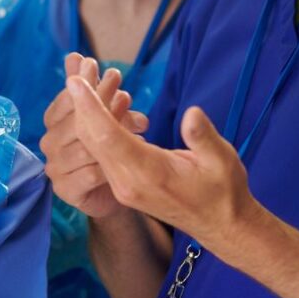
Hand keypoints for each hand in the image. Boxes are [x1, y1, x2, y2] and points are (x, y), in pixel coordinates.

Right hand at [40, 53, 147, 217]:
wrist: (115, 187)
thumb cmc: (107, 142)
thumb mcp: (100, 109)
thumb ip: (86, 84)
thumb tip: (75, 55)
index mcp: (52, 120)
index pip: (68, 99)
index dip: (93, 88)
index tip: (115, 76)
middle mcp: (48, 143)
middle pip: (78, 122)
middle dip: (105, 107)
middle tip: (127, 96)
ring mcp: (54, 168)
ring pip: (85, 148)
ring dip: (112, 136)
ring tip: (138, 125)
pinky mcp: (65, 191)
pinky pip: (90, 174)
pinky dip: (111, 165)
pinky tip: (129, 157)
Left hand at [66, 75, 262, 252]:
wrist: (220, 226)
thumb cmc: (224, 191)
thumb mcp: (222, 160)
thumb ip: (204, 137)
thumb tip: (192, 113)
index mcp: (149, 174)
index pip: (108, 136)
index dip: (90, 107)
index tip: (74, 81)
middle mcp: (127, 182)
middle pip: (92, 138)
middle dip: (81, 104)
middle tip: (76, 72)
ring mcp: (121, 186)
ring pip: (92, 145)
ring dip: (85, 114)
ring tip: (83, 82)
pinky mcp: (122, 185)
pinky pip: (100, 151)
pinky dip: (95, 127)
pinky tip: (96, 106)